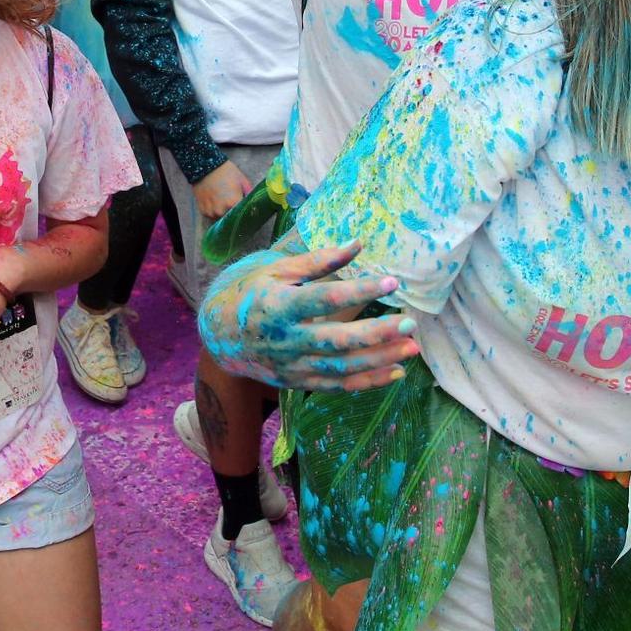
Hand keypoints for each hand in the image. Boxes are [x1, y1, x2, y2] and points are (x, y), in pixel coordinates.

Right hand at [193, 157, 252, 221]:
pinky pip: (212, 216)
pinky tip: (216, 202)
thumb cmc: (226, 172)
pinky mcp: (203, 211)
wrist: (206, 166)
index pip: (243, 216)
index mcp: (233, 204)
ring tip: (224, 202)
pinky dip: (215, 211)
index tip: (248, 213)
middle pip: (232, 219)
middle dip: (234, 214)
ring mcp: (211, 212)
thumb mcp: (243, 181)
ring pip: (221, 219)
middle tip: (234, 204)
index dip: (246, 214)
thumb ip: (250, 195)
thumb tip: (254, 204)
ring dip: (224, 214)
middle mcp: (221, 211)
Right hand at [204, 242, 420, 391]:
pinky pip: (338, 386)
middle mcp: (286, 339)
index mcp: (278, 305)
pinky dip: (368, 382)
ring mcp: (292, 365)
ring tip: (412, 348)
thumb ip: (318, 261)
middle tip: (409, 323)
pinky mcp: (298, 381)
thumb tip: (357, 244)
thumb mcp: (277, 270)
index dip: (359, 291)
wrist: (219, 336)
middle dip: (377, 333)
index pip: (324, 299)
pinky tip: (395, 372)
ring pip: (343, 367)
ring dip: (380, 359)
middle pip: (338, 340)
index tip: (390, 282)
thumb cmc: (251, 293)